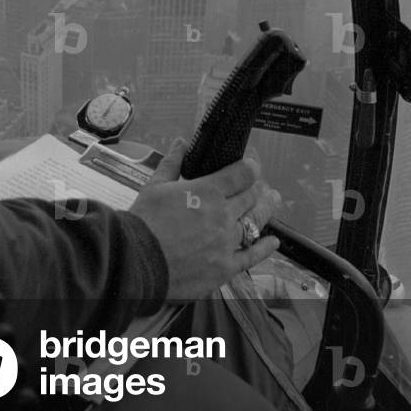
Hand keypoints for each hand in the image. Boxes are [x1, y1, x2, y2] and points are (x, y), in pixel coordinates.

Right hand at [130, 139, 280, 301]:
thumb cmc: (144, 221)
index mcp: (208, 191)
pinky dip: (265, 248)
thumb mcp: (155, 185)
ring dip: (266, 210)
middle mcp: (223, 215)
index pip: (241, 174)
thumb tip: (181, 142)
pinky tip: (273, 242)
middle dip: (258, 188)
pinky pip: (251, 256)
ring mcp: (227, 243)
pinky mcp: (225, 268)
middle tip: (262, 185)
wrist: (137, 262)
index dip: (250, 167)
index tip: (252, 166)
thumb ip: (172, 162)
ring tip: (273, 201)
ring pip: (255, 223)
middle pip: (251, 197)